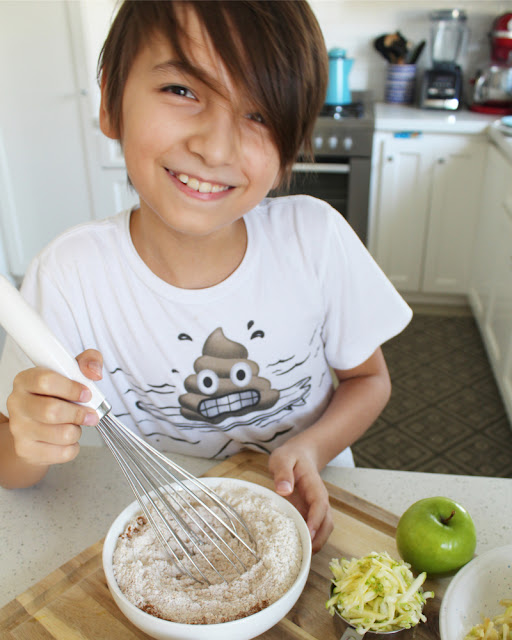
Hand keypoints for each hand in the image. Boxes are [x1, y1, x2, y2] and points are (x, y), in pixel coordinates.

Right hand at [6, 349, 102, 466]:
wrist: (36, 425)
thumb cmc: (56, 395)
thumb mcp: (71, 371)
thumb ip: (88, 362)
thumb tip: (94, 373)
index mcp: (26, 380)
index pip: (46, 381)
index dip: (71, 388)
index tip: (87, 393)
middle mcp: (17, 403)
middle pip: (52, 411)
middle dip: (79, 413)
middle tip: (90, 414)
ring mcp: (19, 428)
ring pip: (61, 434)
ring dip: (77, 430)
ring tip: (75, 425)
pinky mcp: (26, 450)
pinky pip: (62, 452)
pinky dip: (73, 447)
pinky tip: (67, 438)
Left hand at [268, 441, 332, 552]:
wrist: (299, 455)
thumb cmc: (290, 457)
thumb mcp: (283, 458)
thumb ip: (283, 472)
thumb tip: (284, 490)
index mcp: (314, 486)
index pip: (320, 505)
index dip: (316, 521)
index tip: (308, 534)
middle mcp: (319, 499)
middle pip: (327, 522)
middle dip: (319, 539)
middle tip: (304, 554)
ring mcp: (315, 508)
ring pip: (323, 529)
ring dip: (316, 543)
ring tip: (300, 557)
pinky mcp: (309, 513)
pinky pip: (314, 530)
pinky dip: (309, 541)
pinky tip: (296, 550)